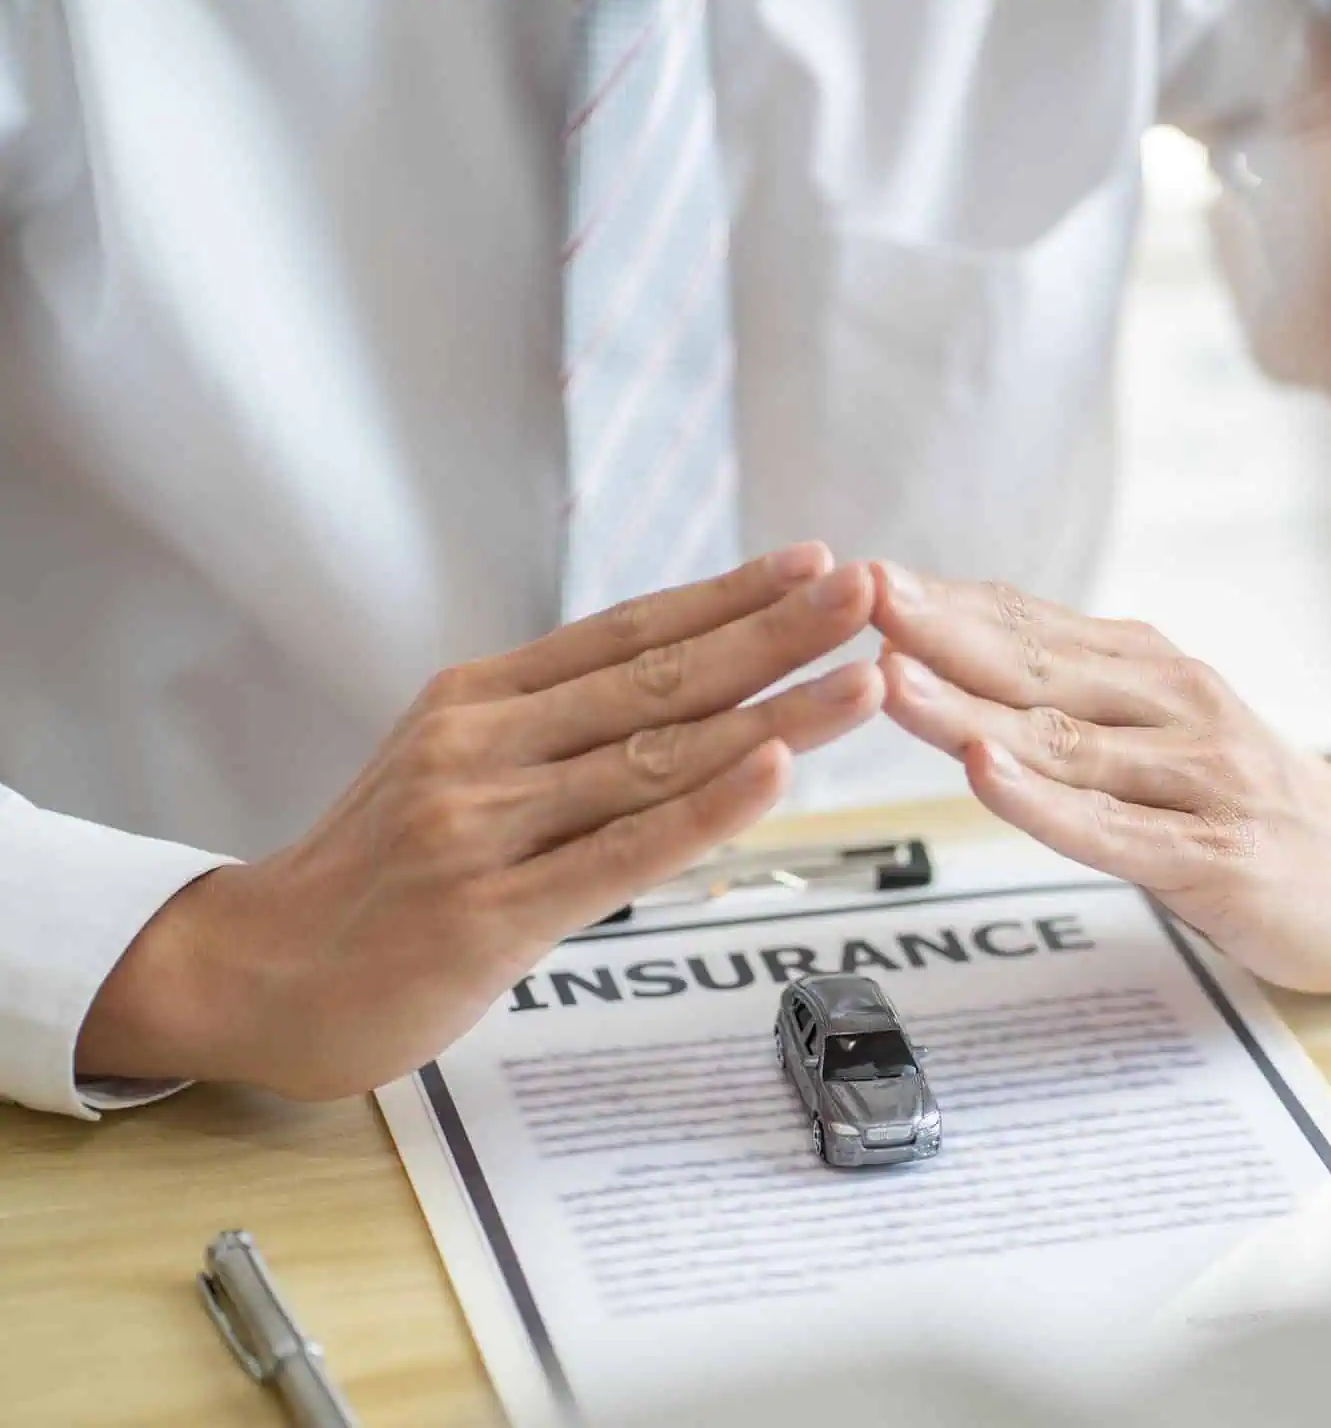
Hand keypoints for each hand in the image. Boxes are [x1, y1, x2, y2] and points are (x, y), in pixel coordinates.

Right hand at [78, 545, 884, 1098]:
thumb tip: (673, 690)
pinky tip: (774, 771)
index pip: (627, 631)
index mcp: (479, 699)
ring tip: (862, 680)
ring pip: (656, 757)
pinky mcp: (491, 912)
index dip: (727, 595)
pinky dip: (705, 810)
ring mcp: (483, 825)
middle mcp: (482, 746)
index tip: (814, 564)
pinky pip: (619, 852)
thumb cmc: (374, 875)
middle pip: (658, 679)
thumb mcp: (449, 768)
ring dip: (774, 714)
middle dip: (776, 634)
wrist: (254, 973)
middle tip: (869, 592)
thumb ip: (549, 730)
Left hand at [871, 565, 1330, 991]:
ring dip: (972, 708)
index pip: (1032, 626)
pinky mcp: (1218, 856)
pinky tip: (989, 772)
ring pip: (1067, 740)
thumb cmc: (1244, 799)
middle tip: (858, 598)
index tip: (860, 576)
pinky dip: (1045, 801)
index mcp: (1151, 670)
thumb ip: (1072, 693)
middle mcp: (1177, 705)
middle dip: (941, 631)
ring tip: (893, 681)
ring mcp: (1200, 778)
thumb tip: (951, 647)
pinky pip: (1116, 828)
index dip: (945, 602)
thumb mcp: (1160, 727)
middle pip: (1040, 666)